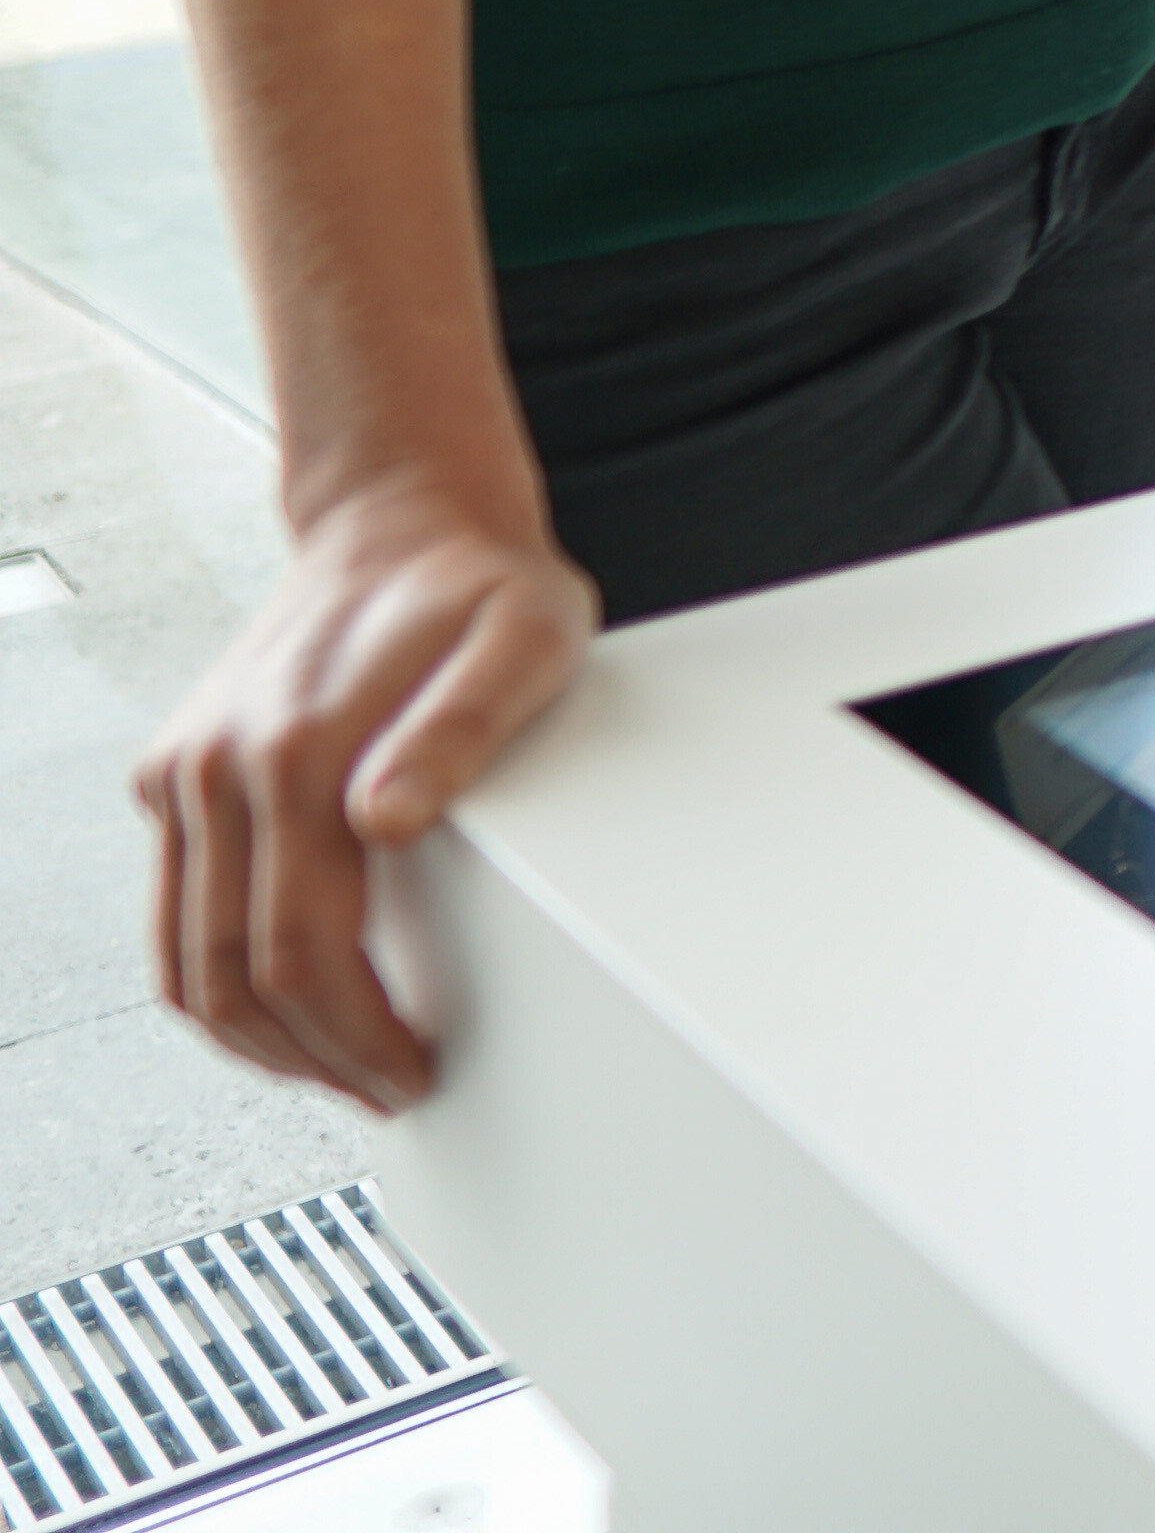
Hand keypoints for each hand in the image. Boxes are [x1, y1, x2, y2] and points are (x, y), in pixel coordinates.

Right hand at [136, 467, 597, 1110]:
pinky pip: (175, 910)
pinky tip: (283, 999)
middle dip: (308, 1056)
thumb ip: (465, 730)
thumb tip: (389, 819)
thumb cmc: (481, 585)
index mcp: (298, 749)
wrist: (405, 516)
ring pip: (183, 958)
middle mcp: (221, 765)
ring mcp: (188, 770)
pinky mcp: (176, 770)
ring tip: (334, 1066)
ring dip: (252, 1035)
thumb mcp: (528, 640)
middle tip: (382, 1088)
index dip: (354, 1033)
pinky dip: (216, 977)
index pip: (301, 950)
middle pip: (232, 973)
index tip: (406, 1070)